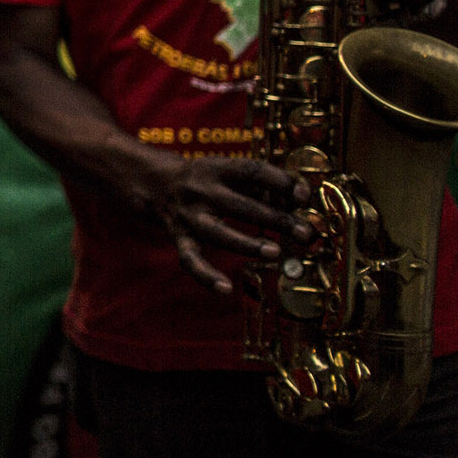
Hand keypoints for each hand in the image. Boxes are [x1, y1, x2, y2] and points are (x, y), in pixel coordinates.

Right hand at [130, 150, 311, 293]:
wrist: (153, 183)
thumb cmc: (207, 180)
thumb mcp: (229, 171)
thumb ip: (264, 184)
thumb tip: (301, 199)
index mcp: (216, 168)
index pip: (252, 171)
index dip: (280, 182)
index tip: (304, 196)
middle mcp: (200, 190)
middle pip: (240, 205)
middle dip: (275, 219)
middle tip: (304, 233)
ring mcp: (188, 215)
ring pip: (217, 233)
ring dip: (247, 243)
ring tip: (275, 252)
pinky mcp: (178, 237)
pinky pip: (191, 259)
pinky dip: (205, 276)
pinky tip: (225, 289)